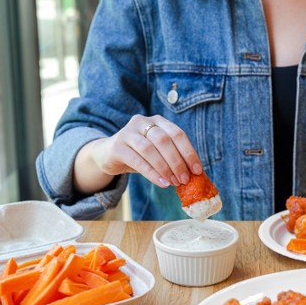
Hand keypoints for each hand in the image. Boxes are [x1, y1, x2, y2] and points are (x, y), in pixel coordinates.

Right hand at [73, 114, 202, 193]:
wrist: (108, 154)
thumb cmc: (139, 154)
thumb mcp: (157, 152)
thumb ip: (173, 157)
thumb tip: (194, 174)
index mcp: (157, 120)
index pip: (177, 133)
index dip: (189, 152)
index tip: (197, 170)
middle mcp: (142, 122)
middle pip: (164, 140)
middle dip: (177, 161)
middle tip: (185, 179)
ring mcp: (127, 132)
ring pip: (150, 149)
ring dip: (165, 168)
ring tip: (174, 182)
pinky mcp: (117, 147)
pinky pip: (137, 160)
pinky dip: (151, 173)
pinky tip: (162, 183)